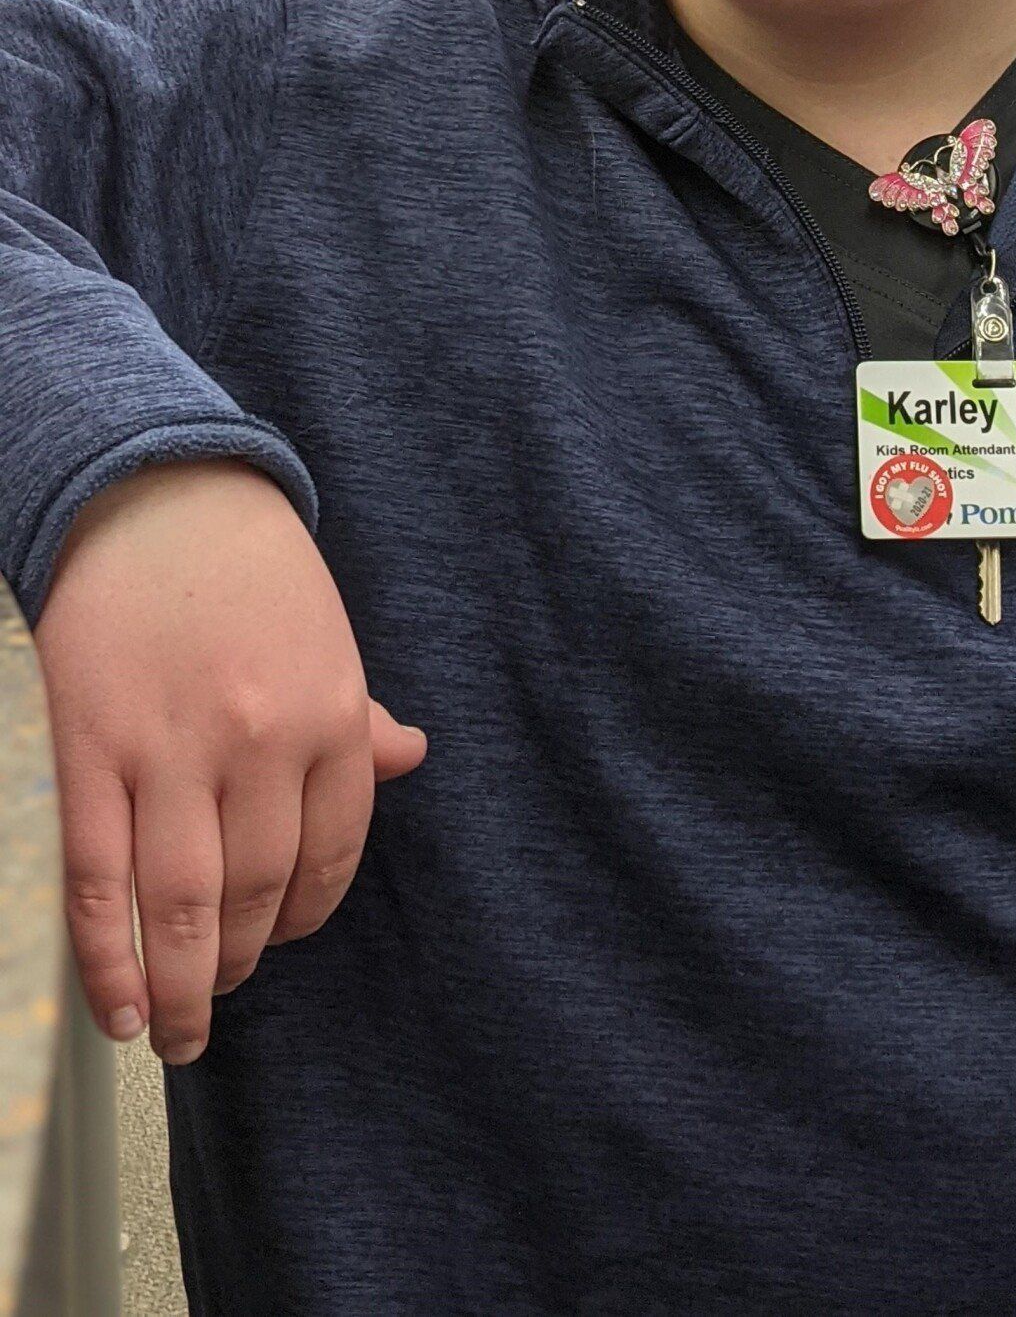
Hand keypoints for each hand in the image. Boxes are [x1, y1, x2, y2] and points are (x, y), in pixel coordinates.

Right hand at [30, 457, 427, 1064]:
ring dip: (179, 984)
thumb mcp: (328, 637)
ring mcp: (173, 752)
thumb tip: (409, 759)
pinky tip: (118, 1006)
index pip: (331, 852)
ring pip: (180, 903)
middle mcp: (262, 743)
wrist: (158, 499)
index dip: (305, 913)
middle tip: (219, 1003)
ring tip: (176, 1030)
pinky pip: (100, 878)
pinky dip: (107, 956)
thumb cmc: (252, 572)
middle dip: (237, 963)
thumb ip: (358, 716)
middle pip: (254, 891)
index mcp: (331, 715)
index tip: (281, 940)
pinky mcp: (92, 752)